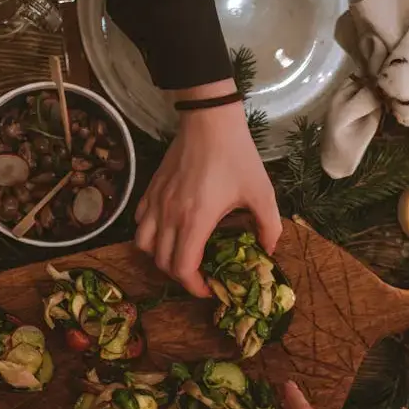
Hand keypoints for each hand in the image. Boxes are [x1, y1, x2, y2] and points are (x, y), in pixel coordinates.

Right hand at [135, 79, 280, 296]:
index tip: (209, 288)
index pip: (182, 268)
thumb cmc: (236, 155)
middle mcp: (170, 215)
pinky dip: (149, 234)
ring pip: (143, 245)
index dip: (194, 287)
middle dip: (180, 276)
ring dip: (159, 257)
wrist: (209, 120)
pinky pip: (140, 222)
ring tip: (179, 254)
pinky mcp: (151, 190)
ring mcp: (156, 202)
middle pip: (162, 262)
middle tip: (199, 274)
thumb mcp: (262, 192)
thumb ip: (269, 226)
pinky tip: (167, 229)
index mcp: (196, 220)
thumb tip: (269, 250)